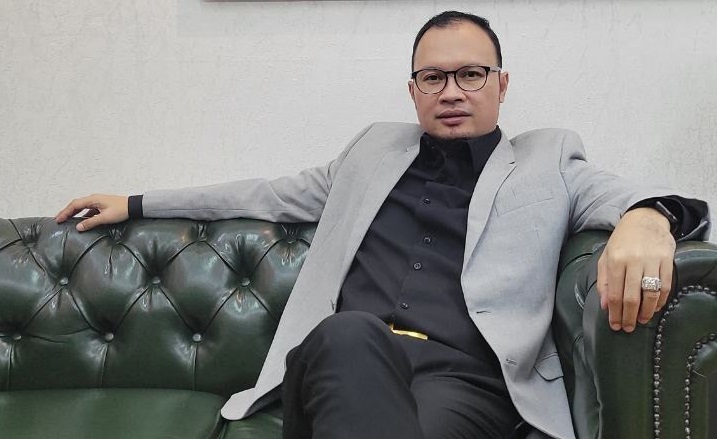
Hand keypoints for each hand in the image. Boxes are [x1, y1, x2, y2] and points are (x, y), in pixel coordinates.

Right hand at [55, 194, 128, 231]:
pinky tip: (81, 221)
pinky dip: (82, 214)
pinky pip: (88, 209)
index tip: (58, 219)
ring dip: (74, 213)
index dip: (65, 212)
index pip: (74, 205)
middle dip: (66, 212)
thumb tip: (78, 227)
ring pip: (82, 207)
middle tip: (58, 219)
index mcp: (92, 199)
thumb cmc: (121, 210)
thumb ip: (91, 222)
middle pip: (76, 205)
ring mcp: (97, 202)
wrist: (134, 207)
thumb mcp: (105, 218)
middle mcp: (93, 198)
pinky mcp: (102, 206)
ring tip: (66, 220)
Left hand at [596, 207, 674, 332]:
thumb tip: (606, 306)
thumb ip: (604, 282)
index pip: (615, 294)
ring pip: (651, 294)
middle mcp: (634, 261)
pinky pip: (666, 286)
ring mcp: (652, 261)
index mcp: (615, 260)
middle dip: (629, 316)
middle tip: (627, 328)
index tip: (615, 325)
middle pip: (632, 297)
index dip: (615, 313)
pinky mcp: (667, 260)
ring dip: (646, 312)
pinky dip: (661, 301)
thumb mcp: (606, 257)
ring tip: (641, 320)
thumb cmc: (621, 241)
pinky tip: (654, 308)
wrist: (644, 220)